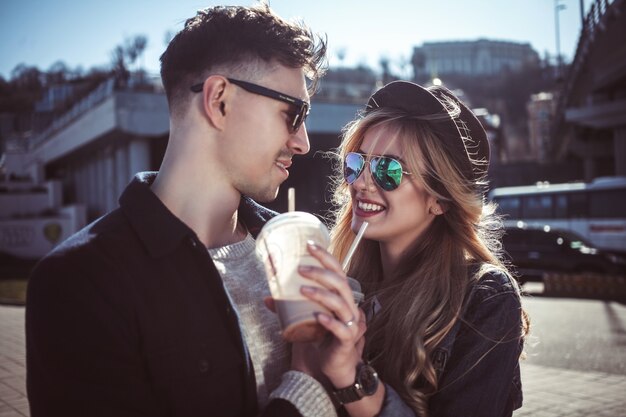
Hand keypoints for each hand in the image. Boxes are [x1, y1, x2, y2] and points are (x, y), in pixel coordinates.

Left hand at [295, 241, 366, 388]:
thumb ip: (289, 307)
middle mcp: (349, 306)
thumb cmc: (323, 335)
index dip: (325, 256)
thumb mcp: (305, 318)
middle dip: (321, 272)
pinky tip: (318, 317)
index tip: (310, 245)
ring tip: (302, 289)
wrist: (334, 364)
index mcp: (341, 296)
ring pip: (340, 303)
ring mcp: (350, 322)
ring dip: (321, 294)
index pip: (337, 270)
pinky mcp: (347, 340)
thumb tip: (268, 297)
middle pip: (340, 282)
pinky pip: (341, 328)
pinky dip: (329, 321)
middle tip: (301, 269)